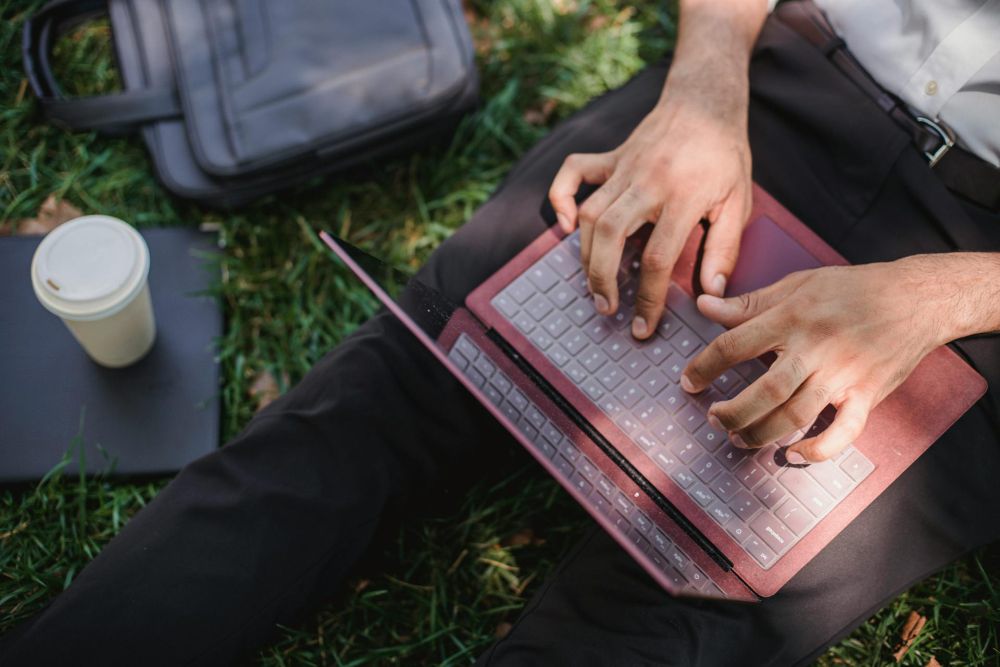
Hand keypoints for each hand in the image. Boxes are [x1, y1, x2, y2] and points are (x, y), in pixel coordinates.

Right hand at [548, 62, 752, 339]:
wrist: (705, 100)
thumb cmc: (724, 156)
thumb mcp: (738, 202)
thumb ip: (724, 250)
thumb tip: (710, 293)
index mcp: (683, 196)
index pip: (658, 258)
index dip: (649, 299)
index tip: (644, 327)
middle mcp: (647, 182)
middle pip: (611, 235)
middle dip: (602, 279)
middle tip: (607, 307)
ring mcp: (623, 167)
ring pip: (590, 213)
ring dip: (586, 254)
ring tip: (595, 284)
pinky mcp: (609, 157)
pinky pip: (572, 172)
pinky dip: (560, 198)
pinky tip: (567, 225)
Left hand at [680, 257, 960, 462]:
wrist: (918, 297)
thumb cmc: (851, 289)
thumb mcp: (797, 285)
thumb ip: (749, 303)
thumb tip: (704, 305)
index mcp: (791, 317)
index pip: (734, 345)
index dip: (704, 367)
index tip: (688, 382)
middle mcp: (815, 349)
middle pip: (763, 392)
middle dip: (731, 412)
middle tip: (714, 418)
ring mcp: (843, 376)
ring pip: (795, 416)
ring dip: (761, 434)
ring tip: (739, 438)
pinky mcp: (867, 396)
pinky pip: (843, 433)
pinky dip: (818, 450)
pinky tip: (794, 453)